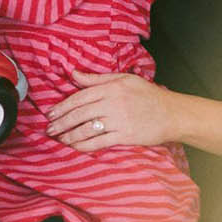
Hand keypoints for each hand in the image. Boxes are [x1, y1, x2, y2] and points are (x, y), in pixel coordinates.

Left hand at [45, 70, 179, 152]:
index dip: (62, 106)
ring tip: (59, 138)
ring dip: (69, 135)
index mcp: (110, 87)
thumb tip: (74, 74)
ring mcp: (118, 120)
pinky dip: (84, 145)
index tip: (51, 113)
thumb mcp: (123, 79)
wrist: (172, 113)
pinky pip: (99, 142)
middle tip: (49, 128)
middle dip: (61, 122)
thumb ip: (97, 78)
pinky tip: (75, 147)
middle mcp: (112, 103)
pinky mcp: (124, 136)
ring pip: (86, 129)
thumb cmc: (147, 94)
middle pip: (79, 114)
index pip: (80, 97)